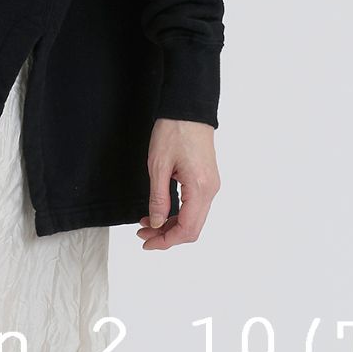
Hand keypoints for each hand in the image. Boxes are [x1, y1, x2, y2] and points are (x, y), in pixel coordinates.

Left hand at [138, 118, 219, 249]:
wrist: (189, 109)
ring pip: (193, 219)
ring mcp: (210, 186)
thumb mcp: (158, 166)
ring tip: (146, 223)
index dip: (166, 241)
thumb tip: (156, 222)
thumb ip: (158, 199)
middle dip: (166, 236)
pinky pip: (194, 207)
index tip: (147, 242)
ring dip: (170, 226)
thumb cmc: (175, 131)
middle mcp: (210, 190)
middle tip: (142, 233)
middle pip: (191, 229)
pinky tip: (159, 212)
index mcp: (200, 189)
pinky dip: (177, 214)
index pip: (186, 229)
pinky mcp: (206, 181)